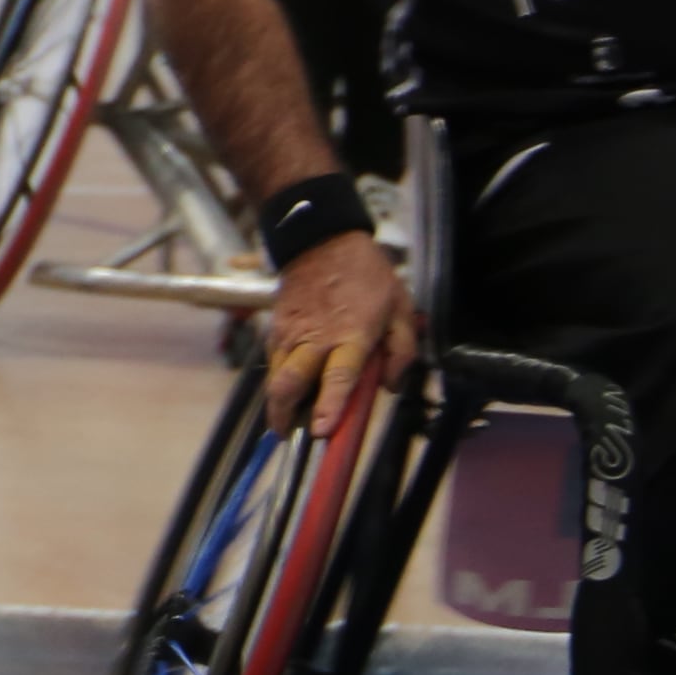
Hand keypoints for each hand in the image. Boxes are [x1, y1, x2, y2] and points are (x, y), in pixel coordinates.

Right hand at [258, 229, 417, 432]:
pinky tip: (287, 386)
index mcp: (352, 335)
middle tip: (288, 433)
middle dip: (284, 414)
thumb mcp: (401, 307)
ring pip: (275, 376)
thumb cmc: (366, 275)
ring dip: (277, 401)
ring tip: (284, 419)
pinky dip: (277, 378)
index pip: (338, 378)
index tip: (320, 431)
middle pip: (289, 383)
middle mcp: (316, 339)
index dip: (329, 406)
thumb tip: (392, 385)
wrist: (322, 241)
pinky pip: (273, 360)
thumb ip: (402, 349)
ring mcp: (291, 333)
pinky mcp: (277, 327)